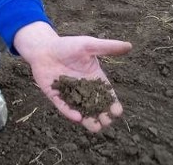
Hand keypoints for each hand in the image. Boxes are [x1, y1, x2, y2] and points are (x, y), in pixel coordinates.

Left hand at [14, 22, 131, 131]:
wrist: (43, 47)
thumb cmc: (67, 45)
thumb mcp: (88, 45)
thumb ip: (107, 47)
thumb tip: (129, 45)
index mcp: (95, 78)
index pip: (107, 95)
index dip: (113, 104)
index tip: (117, 111)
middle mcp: (84, 89)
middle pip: (97, 107)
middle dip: (103, 116)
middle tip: (106, 121)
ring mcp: (70, 94)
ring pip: (82, 111)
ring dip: (89, 120)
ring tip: (95, 127)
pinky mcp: (56, 96)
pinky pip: (64, 107)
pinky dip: (70, 113)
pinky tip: (77, 117)